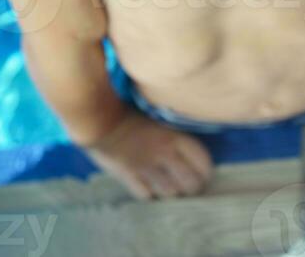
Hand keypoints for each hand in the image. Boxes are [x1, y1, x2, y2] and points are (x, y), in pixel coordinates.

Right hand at [81, 107, 213, 199]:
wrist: (98, 118)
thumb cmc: (127, 108)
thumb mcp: (156, 116)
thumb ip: (172, 132)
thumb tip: (186, 144)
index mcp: (173, 137)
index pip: (202, 162)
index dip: (206, 170)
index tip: (205, 172)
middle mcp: (164, 156)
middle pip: (190, 183)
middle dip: (193, 186)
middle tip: (189, 184)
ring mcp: (147, 169)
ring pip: (170, 193)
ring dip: (172, 192)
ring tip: (171, 188)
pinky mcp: (129, 178)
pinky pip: (147, 195)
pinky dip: (151, 195)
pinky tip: (151, 189)